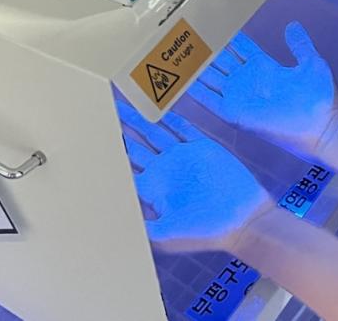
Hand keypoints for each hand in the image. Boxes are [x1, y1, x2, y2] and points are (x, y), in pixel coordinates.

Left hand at [117, 101, 271, 253]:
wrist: (242, 218)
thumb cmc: (205, 230)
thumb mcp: (166, 234)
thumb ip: (140, 225)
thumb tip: (113, 218)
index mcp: (153, 187)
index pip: (125, 166)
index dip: (110, 152)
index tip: (94, 137)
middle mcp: (164, 169)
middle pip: (136, 144)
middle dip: (120, 129)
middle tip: (103, 110)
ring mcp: (182, 156)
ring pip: (155, 132)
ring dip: (140, 118)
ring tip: (124, 102)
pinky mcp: (200, 147)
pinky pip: (182, 127)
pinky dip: (171, 116)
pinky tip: (159, 104)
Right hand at [189, 21, 337, 161]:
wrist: (322, 127)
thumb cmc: (320, 99)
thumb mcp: (311, 64)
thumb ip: (299, 46)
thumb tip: (292, 25)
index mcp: (264, 68)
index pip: (240, 48)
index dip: (228, 37)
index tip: (214, 25)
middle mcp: (247, 81)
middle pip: (220, 62)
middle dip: (206, 50)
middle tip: (188, 37)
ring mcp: (239, 97)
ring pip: (211, 78)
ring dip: (196, 68)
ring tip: (178, 55)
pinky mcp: (235, 113)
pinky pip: (210, 101)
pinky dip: (195, 92)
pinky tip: (181, 82)